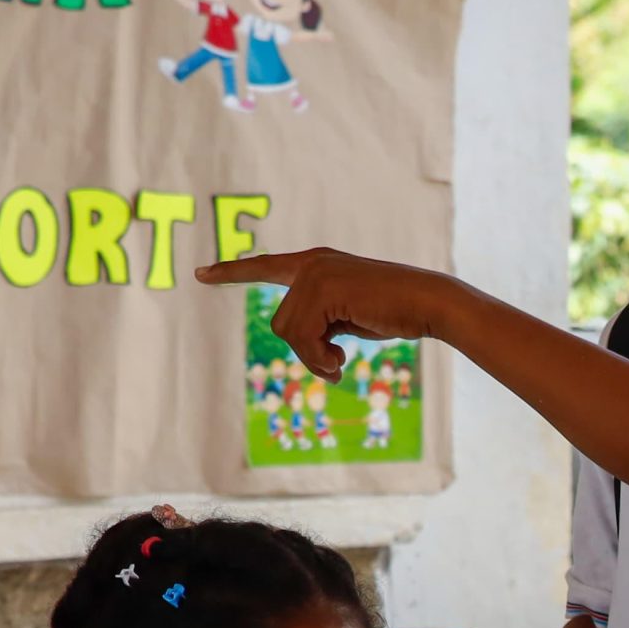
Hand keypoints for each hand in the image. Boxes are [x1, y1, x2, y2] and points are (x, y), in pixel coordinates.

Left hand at [195, 249, 456, 379]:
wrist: (427, 302)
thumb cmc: (396, 313)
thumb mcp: (349, 320)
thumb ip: (321, 323)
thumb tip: (307, 350)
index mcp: (316, 264)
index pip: (266, 267)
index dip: (232, 272)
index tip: (201, 274)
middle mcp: (311, 264)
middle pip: (280, 324)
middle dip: (305, 352)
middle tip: (335, 364)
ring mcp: (315, 274)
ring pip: (288, 333)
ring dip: (314, 358)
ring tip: (340, 361)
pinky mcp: (322, 289)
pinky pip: (303, 337)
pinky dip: (320, 357)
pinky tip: (343, 358)